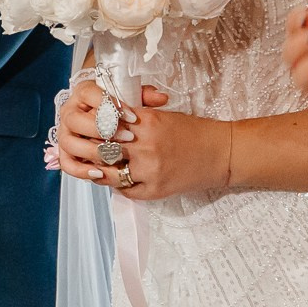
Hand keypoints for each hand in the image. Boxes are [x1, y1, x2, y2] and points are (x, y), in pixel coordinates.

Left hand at [55, 77, 229, 200]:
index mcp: (148, 121)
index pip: (107, 122)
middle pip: (103, 147)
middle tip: (87, 147)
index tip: (90, 127)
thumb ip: (136, 119)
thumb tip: (107, 123)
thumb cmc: (193, 131)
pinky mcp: (155, 190)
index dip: (95, 125)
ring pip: (109, 172)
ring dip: (102, 169)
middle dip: (93, 148)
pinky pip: (125, 190)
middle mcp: (146, 145)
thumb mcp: (164, 116)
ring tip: (99, 165)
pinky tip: (120, 178)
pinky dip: (119, 185)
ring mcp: (150, 170)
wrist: (221, 153)